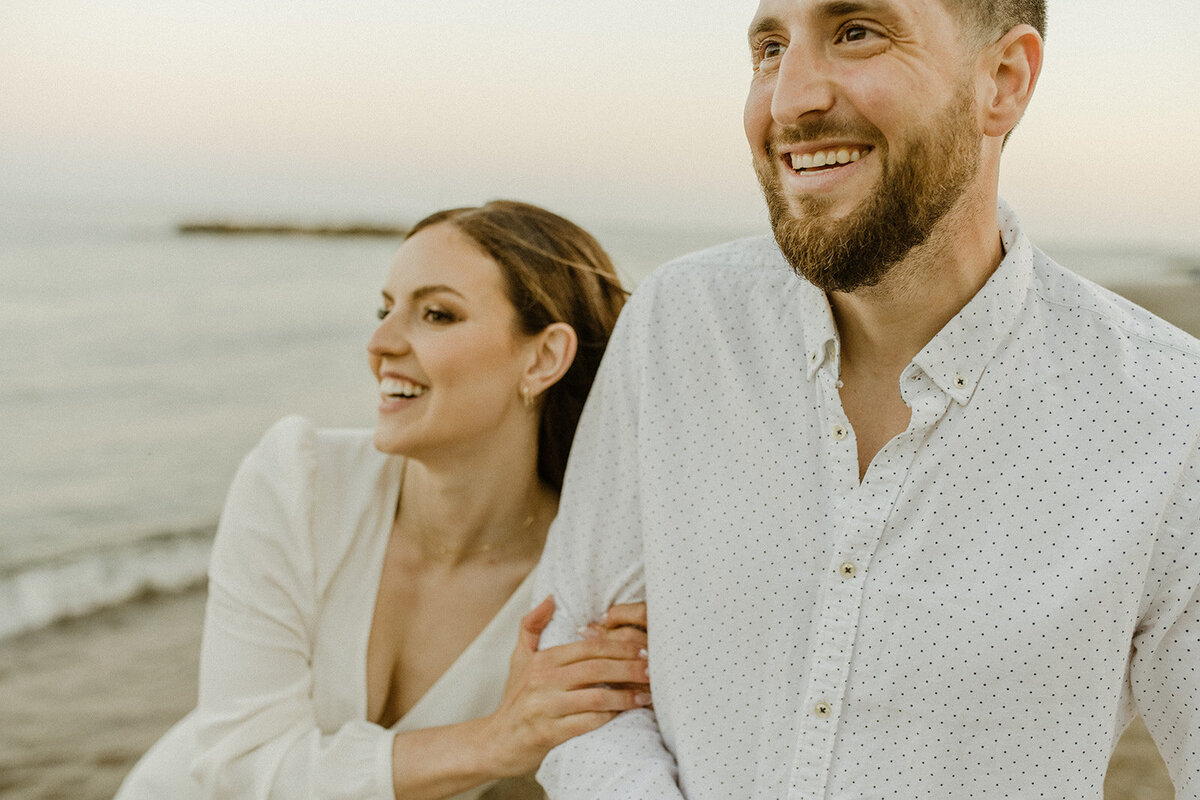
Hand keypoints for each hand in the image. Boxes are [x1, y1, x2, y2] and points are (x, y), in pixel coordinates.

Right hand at [482, 596, 650, 777]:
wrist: (496, 742)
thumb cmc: (515, 699)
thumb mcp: (519, 658)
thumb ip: (532, 626)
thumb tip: (550, 598)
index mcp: (542, 660)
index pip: (588, 647)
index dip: (619, 646)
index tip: (643, 649)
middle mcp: (543, 681)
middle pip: (596, 669)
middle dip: (629, 668)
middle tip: (653, 670)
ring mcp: (545, 707)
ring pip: (596, 697)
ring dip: (626, 696)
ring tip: (646, 696)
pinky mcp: (548, 734)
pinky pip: (587, 723)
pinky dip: (610, 719)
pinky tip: (626, 716)